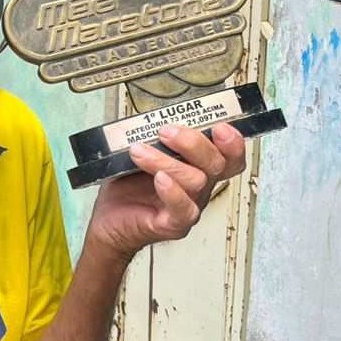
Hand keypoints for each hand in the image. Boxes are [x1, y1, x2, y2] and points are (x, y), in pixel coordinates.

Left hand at [85, 122, 245, 259]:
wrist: (108, 220)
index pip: (229, 156)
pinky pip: (183, 209)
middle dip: (193, 143)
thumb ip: (154, 137)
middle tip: (166, 131)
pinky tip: (159, 179)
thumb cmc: (127, 187)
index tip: (219, 126)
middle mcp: (199, 187)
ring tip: (140, 152)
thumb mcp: (142, 152)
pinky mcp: (173, 224)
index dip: (232, 142)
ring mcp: (189, 206)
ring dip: (166, 161)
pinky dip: (173, 191)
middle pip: (216, 164)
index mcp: (198, 168)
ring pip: (196, 181)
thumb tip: (153, 116)